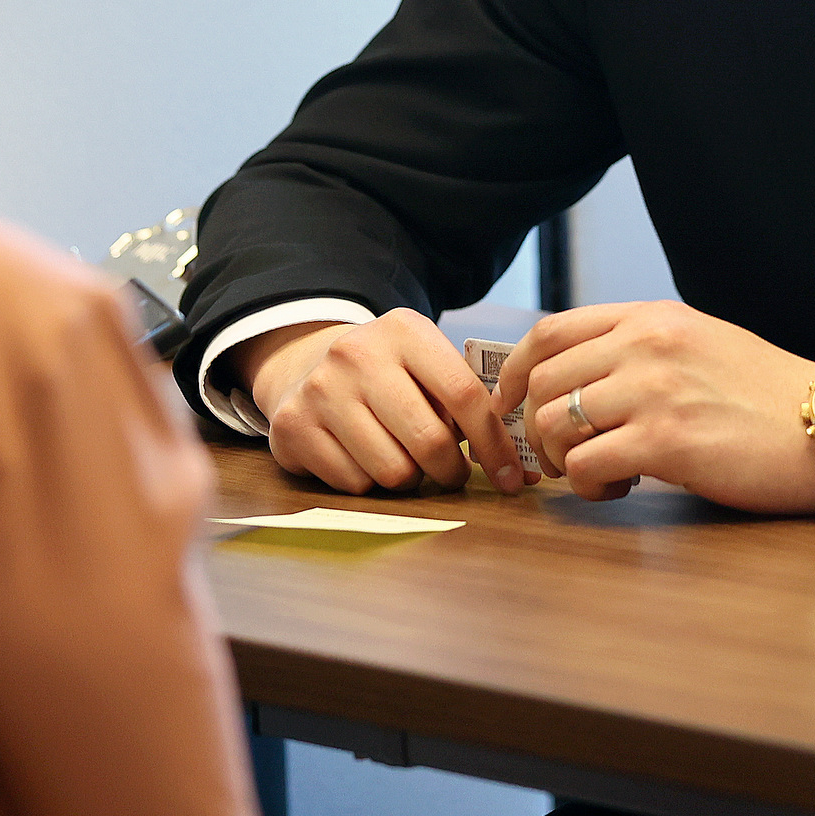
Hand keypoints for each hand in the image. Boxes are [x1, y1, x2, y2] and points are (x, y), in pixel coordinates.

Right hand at [240, 312, 528, 496]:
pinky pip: (354, 484)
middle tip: (451, 473)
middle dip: (450, 471)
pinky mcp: (292, 426)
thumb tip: (522, 471)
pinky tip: (361, 457)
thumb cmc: (387, 376)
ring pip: (393, 471)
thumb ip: (468, 403)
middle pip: (429, 440)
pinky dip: (368, 483)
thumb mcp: (425, 366)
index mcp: (404, 331)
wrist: (304, 366)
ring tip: (401, 457)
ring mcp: (320, 390)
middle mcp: (357, 353)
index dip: (495, 445)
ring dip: (408, 478)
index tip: (511, 478)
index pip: (465, 395)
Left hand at [502, 302, 814, 513]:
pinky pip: (586, 465)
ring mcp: (654, 391)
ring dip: (564, 460)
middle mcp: (646, 344)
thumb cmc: (770, 397)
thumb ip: (643, 349)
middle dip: (537, 428)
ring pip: (554, 425)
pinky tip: (623, 486)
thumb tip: (580, 375)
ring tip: (603, 473)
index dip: (515, 371)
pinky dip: (590, 484)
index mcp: (652, 318)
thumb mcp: (702, 344)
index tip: (509, 404)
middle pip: (542, 382)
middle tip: (564, 457)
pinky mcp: (666, 441)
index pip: (551, 332)